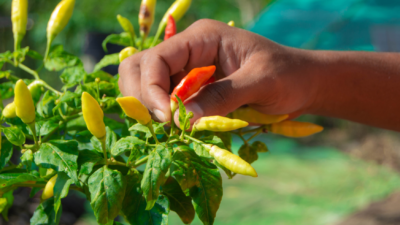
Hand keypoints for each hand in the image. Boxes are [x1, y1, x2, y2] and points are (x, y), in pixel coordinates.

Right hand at [118, 19, 317, 123]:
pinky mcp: (190, 90)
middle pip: (139, 67)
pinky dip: (161, 116)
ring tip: (171, 126)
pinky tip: (178, 127)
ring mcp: (186, 71)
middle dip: (142, 96)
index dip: (152, 88)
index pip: (156, 58)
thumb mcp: (261, 82)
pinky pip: (162, 101)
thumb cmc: (288, 76)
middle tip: (165, 123)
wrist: (301, 84)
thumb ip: (223, 96)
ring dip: (147, 107)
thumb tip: (183, 119)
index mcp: (202, 38)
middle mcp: (187, 51)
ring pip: (143, 84)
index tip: (168, 118)